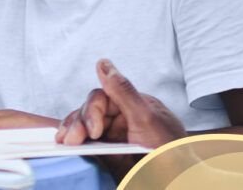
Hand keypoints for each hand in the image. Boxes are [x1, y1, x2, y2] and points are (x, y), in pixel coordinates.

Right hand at [56, 59, 186, 148]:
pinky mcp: (113, 158)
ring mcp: (117, 139)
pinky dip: (79, 147)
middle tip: (69, 140)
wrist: (180, 181)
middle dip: (78, 124)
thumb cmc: (171, 152)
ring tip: (62, 143)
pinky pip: (91, 149)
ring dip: (73, 133)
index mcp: (134, 105)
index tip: (93, 131)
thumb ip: (123, 91)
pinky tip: (68, 148)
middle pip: (91, 113)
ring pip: (87, 130)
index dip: (92, 112)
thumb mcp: (147, 119)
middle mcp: (124, 120)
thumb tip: (103, 64)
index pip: (103, 98)